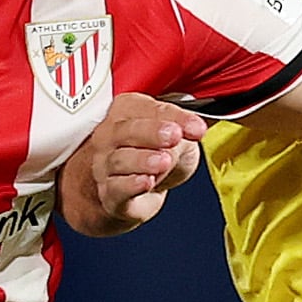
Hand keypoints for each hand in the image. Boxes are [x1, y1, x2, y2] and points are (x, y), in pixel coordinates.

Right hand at [60, 94, 207, 237]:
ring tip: (164, 161)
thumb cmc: (156, 156)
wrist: (144, 192)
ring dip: (143, 160)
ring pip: (120, 160)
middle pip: (126, 130)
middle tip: (174, 136)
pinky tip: (146, 182)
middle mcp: (110, 136)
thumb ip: (183, 129)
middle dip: (152, 132)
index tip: (195, 127)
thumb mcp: (177, 136)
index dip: (173, 116)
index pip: (146, 108)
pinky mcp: (110, 193)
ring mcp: (105, 165)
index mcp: (126, 111)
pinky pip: (116, 188)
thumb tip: (194, 128)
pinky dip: (131, 185)